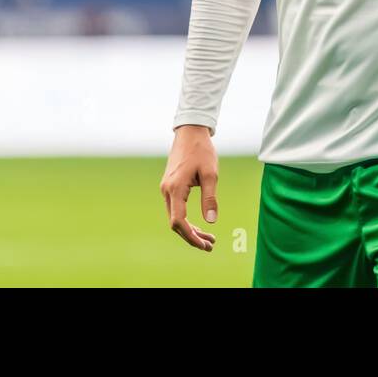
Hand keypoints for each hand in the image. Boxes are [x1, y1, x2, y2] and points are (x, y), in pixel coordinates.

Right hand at [159, 125, 218, 250]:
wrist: (190, 132)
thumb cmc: (202, 150)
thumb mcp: (210, 174)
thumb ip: (210, 198)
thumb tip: (211, 222)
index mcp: (175, 188)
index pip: (178, 221)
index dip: (191, 236)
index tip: (205, 244)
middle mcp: (167, 191)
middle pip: (176, 223)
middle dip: (192, 237)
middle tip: (210, 246)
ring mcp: (166, 189)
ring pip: (175, 217)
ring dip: (190, 230)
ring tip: (208, 238)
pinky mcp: (169, 186)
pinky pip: (176, 209)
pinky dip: (186, 220)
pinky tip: (199, 225)